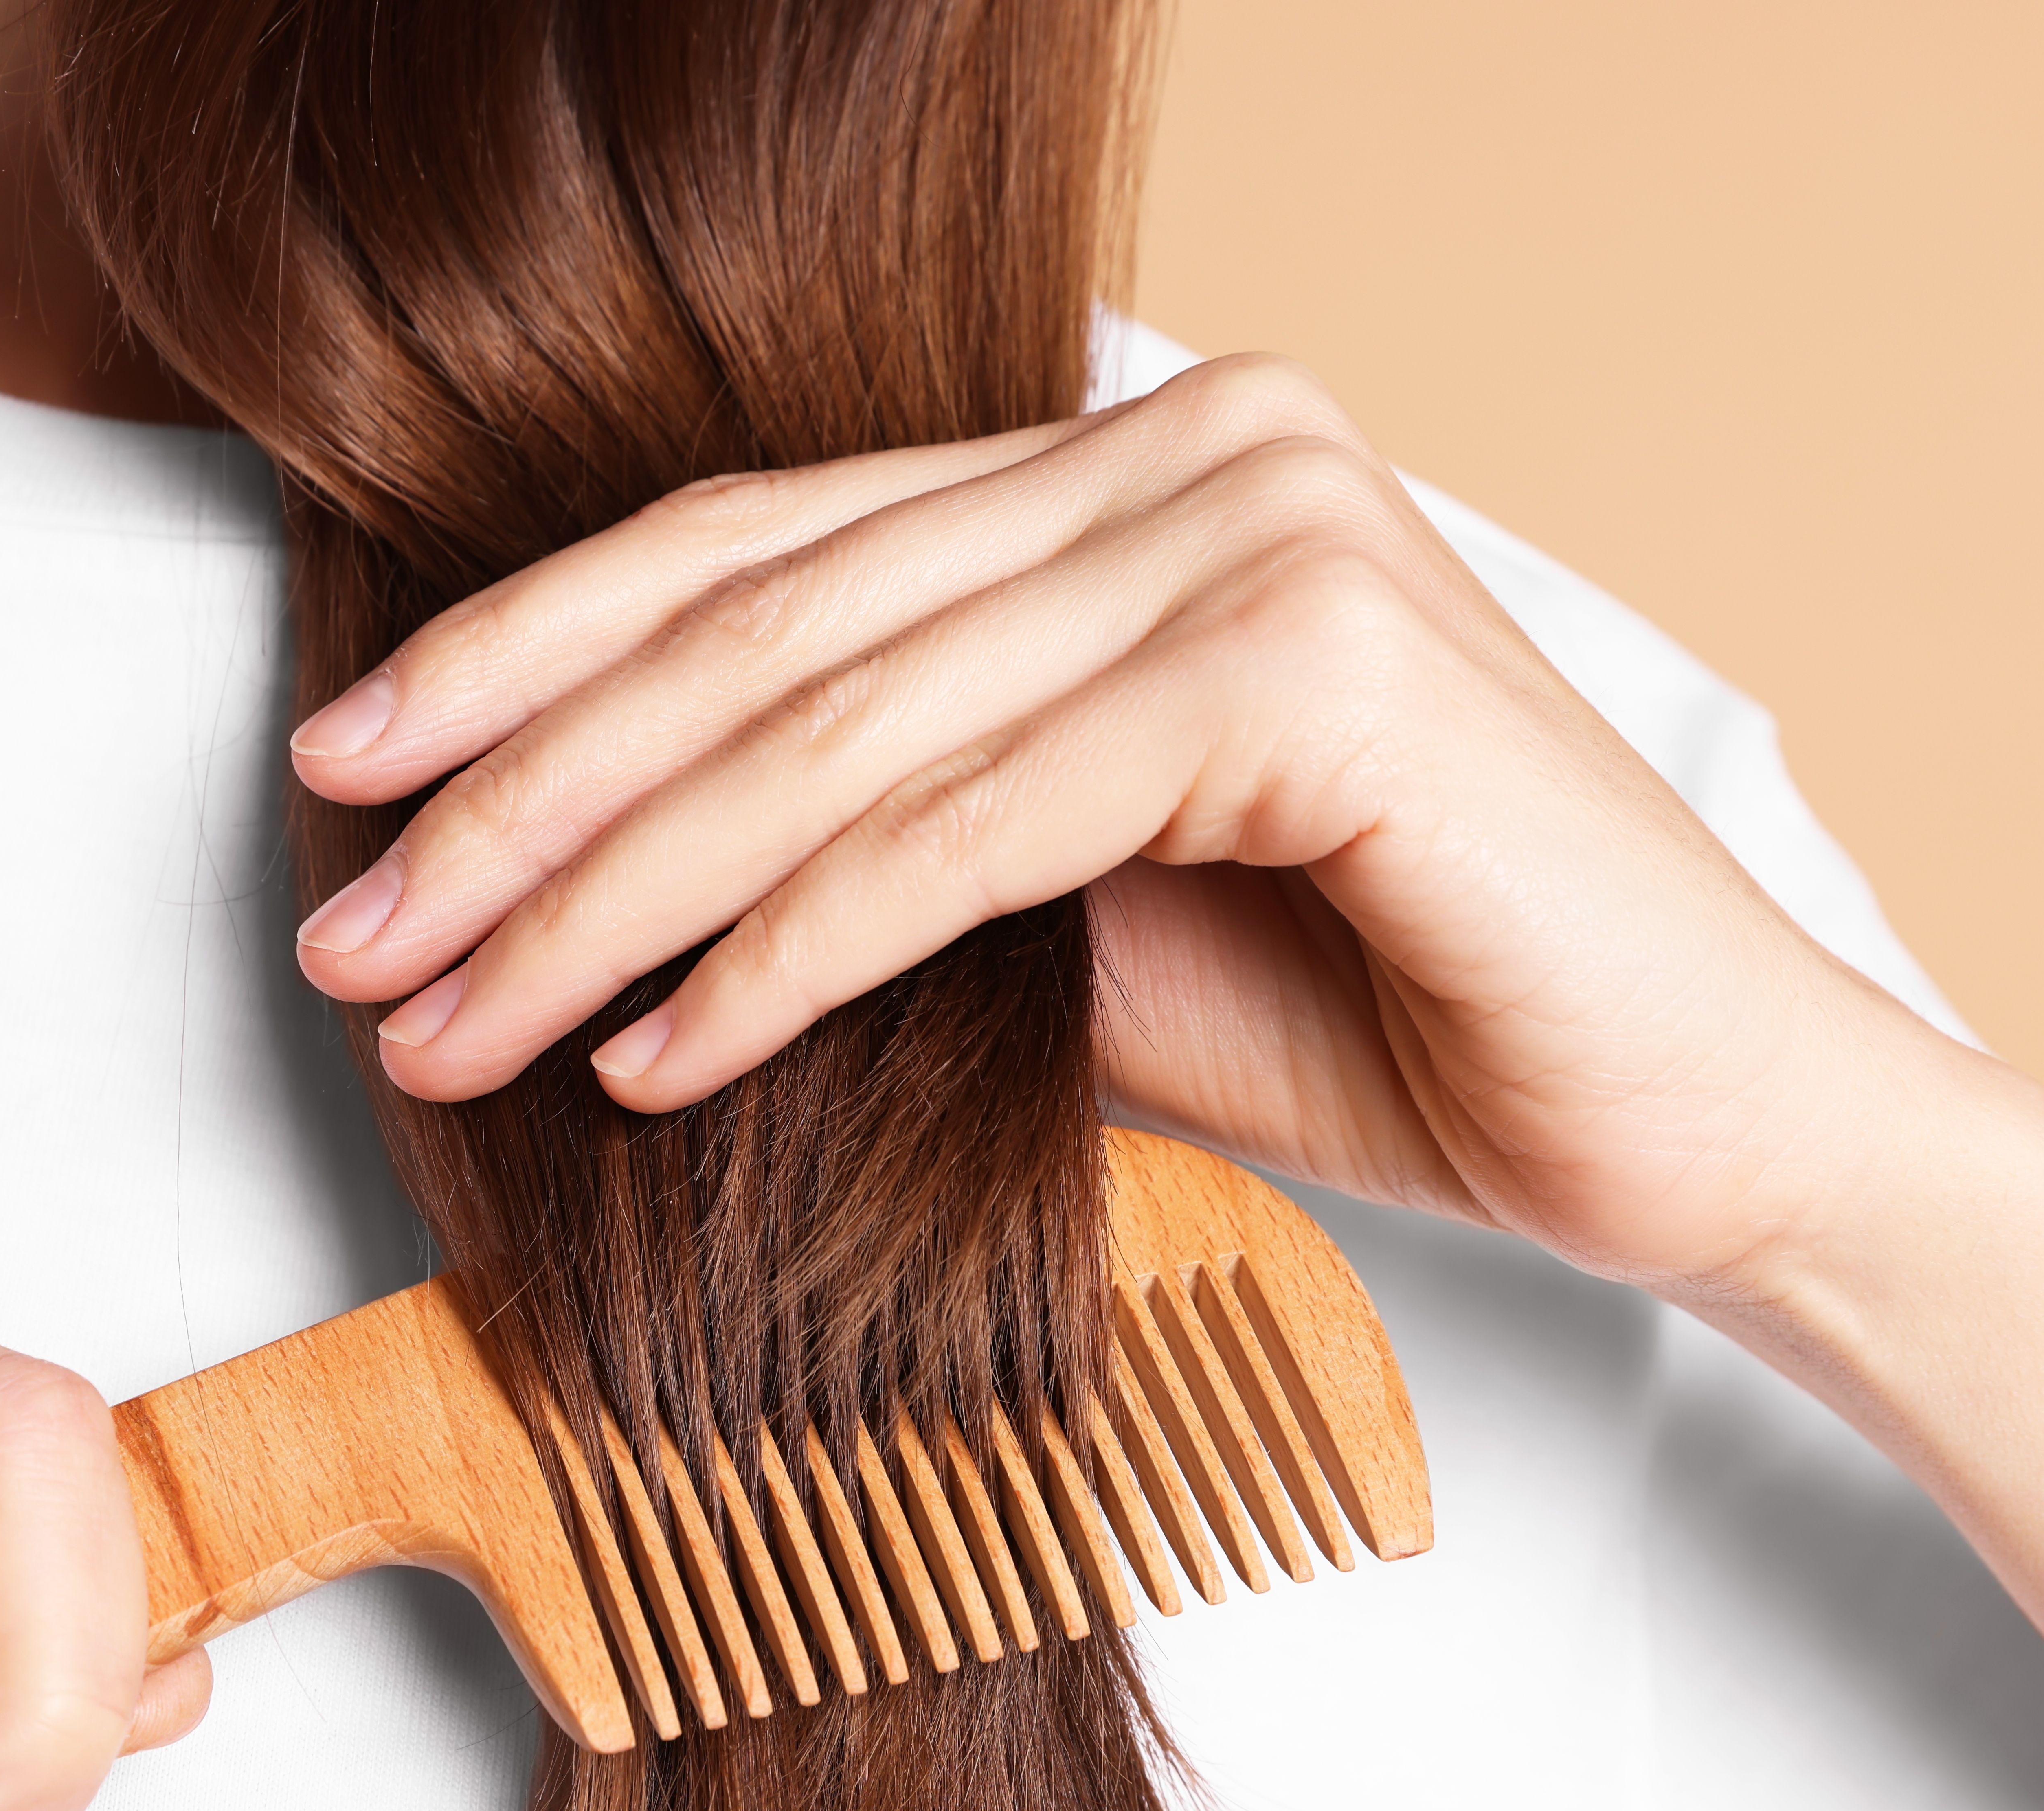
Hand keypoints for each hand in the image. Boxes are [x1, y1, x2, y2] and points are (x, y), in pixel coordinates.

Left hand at [287, 353, 1945, 1302]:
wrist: (1691, 1127)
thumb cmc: (1397, 1018)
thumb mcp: (1081, 918)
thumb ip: (890, 852)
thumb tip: (614, 896)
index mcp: (1139, 468)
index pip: (761, 548)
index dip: (529, 661)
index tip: (352, 781)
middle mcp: (1201, 451)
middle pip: (764, 634)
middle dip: (524, 804)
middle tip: (355, 943)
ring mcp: (1268, 537)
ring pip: (836, 736)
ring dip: (607, 900)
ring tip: (450, 1025)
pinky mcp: (1313, 673)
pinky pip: (969, 834)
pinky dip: (790, 958)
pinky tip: (655, 1061)